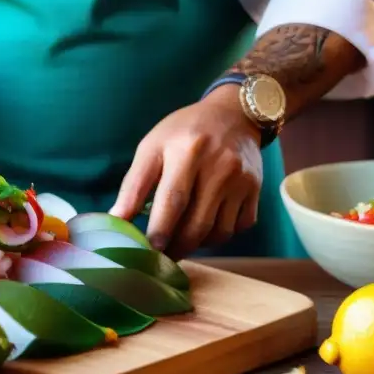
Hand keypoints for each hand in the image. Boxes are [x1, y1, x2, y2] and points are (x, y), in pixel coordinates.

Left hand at [109, 86, 263, 259]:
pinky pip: (237, 227)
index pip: (172, 200)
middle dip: (176, 248)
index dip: (159, 231)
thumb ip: (134, 184)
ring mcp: (241, 180)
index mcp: (187, 151)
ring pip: (218, 232)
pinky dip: (218, 236)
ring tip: (179, 241)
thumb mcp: (152, 147)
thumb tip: (116, 219)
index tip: (146, 252)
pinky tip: (204, 227)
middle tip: (159, 258)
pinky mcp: (256, 190)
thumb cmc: (184, 132)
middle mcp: (219, 166)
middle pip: (197, 223)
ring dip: (196, 244)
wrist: (234, 115)